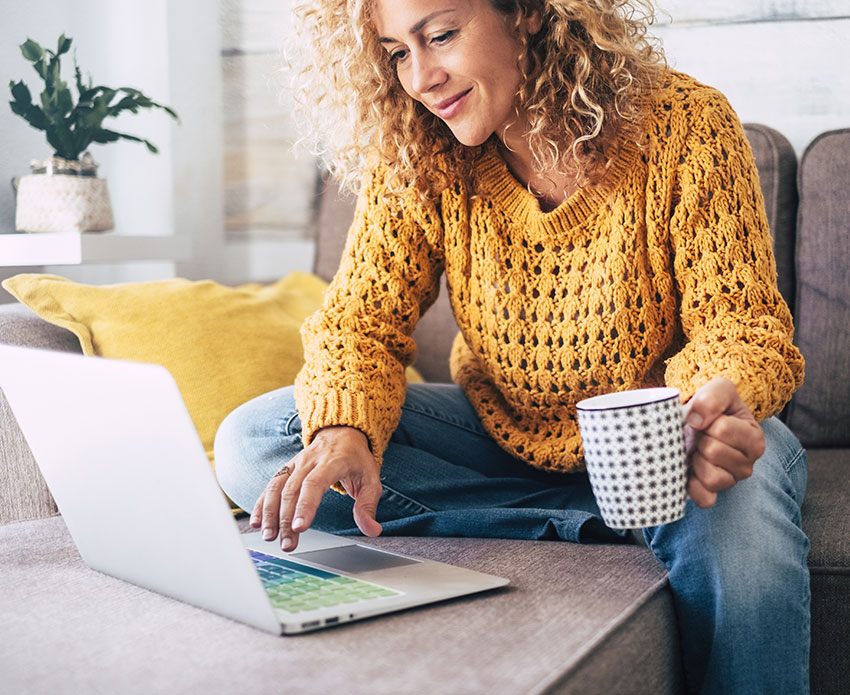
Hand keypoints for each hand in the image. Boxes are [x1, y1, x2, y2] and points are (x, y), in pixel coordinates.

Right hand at [250, 426, 382, 550]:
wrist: (342, 432)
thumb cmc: (356, 459)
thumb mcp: (370, 479)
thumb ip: (368, 505)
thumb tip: (372, 530)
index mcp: (332, 462)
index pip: (315, 484)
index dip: (305, 506)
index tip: (300, 527)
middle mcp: (309, 461)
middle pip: (293, 490)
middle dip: (287, 519)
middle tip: (287, 544)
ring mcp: (295, 464)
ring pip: (277, 487)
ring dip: (270, 513)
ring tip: (269, 536)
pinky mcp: (286, 469)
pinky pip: (271, 485)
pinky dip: (261, 503)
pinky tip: (257, 522)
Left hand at [683, 377, 765, 507]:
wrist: (697, 420)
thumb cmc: (712, 406)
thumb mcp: (719, 389)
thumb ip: (713, 396)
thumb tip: (696, 421)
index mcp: (754, 438)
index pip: (723, 430)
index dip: (706, 421)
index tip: (707, 419)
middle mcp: (748, 463)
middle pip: (714, 452)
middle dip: (700, 440)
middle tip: (700, 435)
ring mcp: (731, 481)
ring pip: (712, 478)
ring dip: (696, 461)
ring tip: (697, 450)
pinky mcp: (713, 494)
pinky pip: (705, 499)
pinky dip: (692, 486)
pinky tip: (690, 470)